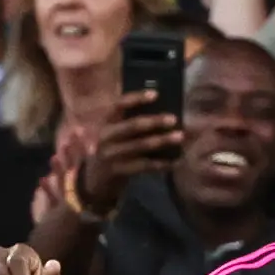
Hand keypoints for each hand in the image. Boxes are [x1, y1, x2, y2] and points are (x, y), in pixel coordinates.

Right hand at [74, 89, 183, 216]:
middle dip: (155, 121)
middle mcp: (105, 137)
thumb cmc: (113, 150)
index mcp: (106, 122)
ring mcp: (110, 155)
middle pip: (133, 126)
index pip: (119, 105)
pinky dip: (160, 164)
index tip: (156, 94)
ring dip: (162, 141)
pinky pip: (143, 166)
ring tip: (180, 137)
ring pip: (140, 146)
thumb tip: (162, 114)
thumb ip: (131, 124)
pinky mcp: (117, 172)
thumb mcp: (115, 135)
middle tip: (174, 119)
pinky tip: (174, 162)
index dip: (137, 98)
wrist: (94, 181)